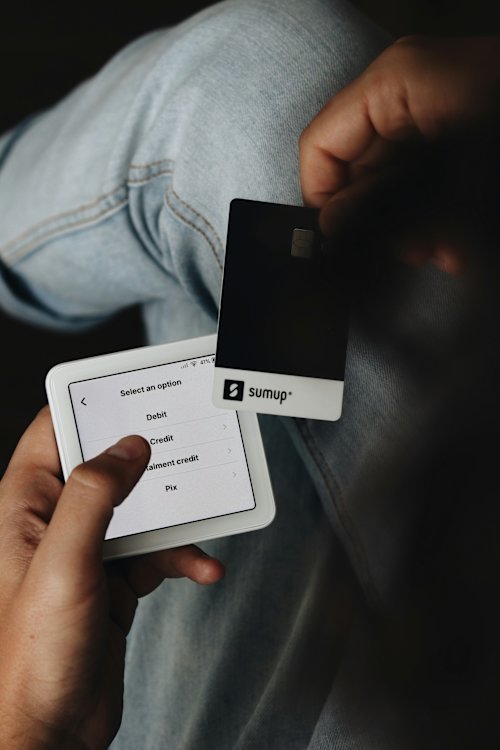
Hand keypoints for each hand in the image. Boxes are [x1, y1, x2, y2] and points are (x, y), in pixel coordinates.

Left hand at [0, 407, 223, 749]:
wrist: (46, 732)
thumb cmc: (31, 657)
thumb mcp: (63, 563)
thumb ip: (94, 496)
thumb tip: (128, 447)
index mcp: (25, 506)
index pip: (54, 431)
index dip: (90, 406)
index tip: (131, 391)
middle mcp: (54, 523)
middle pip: (106, 467)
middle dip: (147, 458)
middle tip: (183, 443)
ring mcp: (85, 553)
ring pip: (138, 510)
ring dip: (174, 518)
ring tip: (204, 522)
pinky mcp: (112, 582)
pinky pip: (153, 554)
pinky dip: (180, 558)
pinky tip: (202, 568)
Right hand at [300, 36, 499, 273]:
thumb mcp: (453, 185)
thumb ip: (383, 207)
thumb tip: (332, 229)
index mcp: (395, 85)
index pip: (320, 147)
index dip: (323, 201)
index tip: (340, 245)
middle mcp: (407, 93)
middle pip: (356, 167)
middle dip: (378, 220)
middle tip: (411, 252)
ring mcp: (431, 110)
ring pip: (389, 181)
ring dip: (410, 226)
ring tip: (444, 249)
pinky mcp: (453, 129)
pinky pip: (419, 178)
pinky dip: (432, 215)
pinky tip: (455, 240)